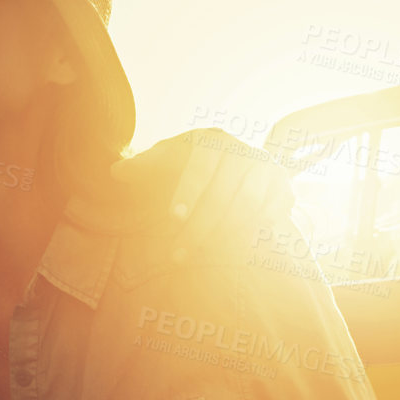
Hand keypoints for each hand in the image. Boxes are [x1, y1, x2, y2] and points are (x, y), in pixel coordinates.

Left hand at [146, 130, 293, 261]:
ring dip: (225, 237)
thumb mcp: (168, 159)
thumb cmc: (193, 163)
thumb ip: (144, 166)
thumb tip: (116, 171)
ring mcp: (266, 169)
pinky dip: (253, 234)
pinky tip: (233, 253)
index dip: (188, 191)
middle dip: (199, 229)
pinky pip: (270, 216)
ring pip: (248, 208)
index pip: (200, 165)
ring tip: (203, 259)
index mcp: (212, 140)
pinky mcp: (283, 187)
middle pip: (223, 194)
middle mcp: (243, 151)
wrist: (240, 162)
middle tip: (178, 256)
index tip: (173, 217)